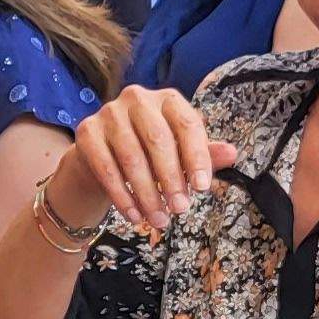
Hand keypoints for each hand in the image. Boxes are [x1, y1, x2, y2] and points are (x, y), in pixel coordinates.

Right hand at [63, 86, 239, 233]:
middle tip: (181, 209)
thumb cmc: (150, 152)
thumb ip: (204, 154)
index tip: (203, 188)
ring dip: (146, 194)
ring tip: (159, 220)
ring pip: (131, 157)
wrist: (103, 155)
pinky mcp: (86, 131)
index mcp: (167, 99)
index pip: (187, 124)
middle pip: (157, 139)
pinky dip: (122, 196)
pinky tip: (134, 216)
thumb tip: (232, 153)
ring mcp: (108, 113)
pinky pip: (106, 167)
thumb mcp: (181, 153)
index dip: (197, 157)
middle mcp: (137, 98)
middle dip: (171, 179)